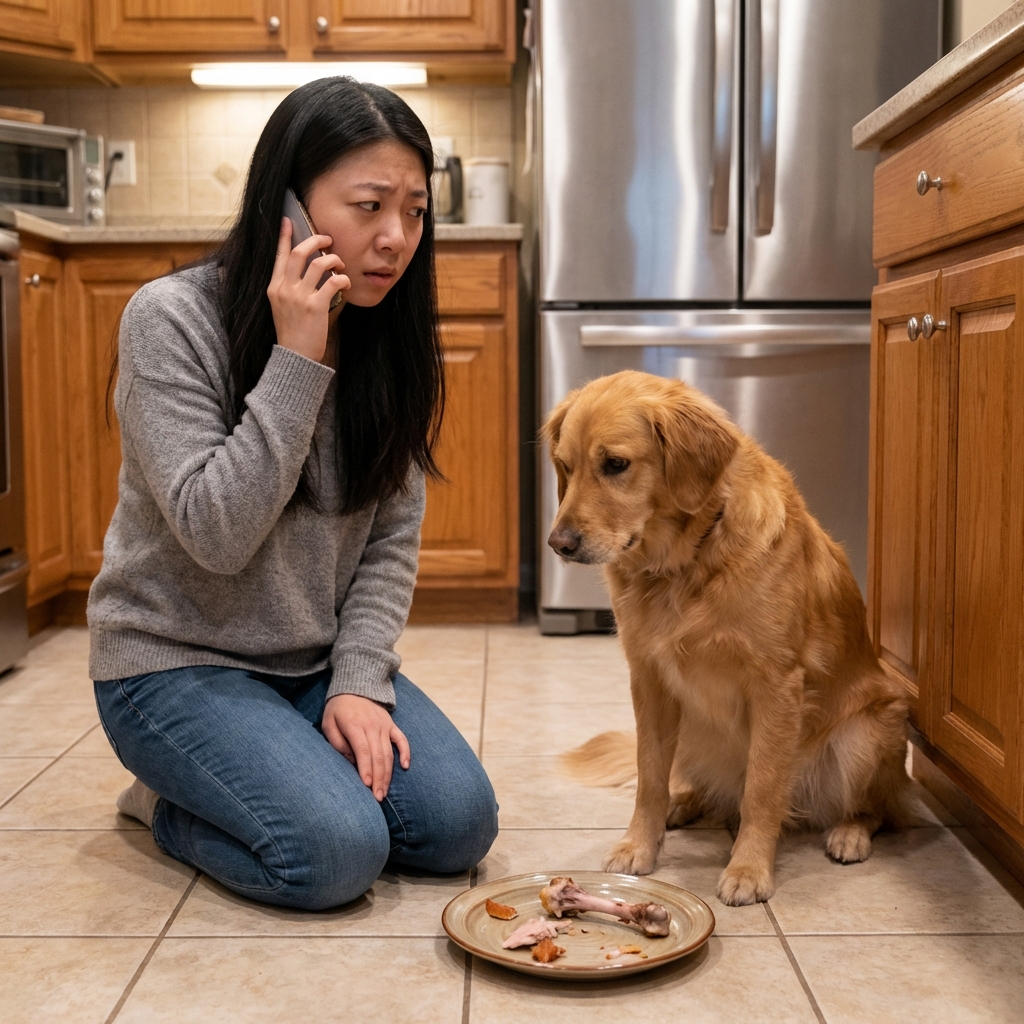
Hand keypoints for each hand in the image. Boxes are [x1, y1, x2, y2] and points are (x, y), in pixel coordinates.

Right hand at [267, 217, 350, 362]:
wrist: (295, 358)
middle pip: (299, 252)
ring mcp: (299, 297)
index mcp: (274, 287)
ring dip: (334, 259)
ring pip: (319, 263)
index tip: (288, 220)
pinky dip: (342, 279)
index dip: (284, 236)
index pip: (278, 255)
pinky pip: (333, 282)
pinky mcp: (315, 306)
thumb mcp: (282, 308)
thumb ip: (289, 289)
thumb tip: (308, 271)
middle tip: (327, 239)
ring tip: (340, 265)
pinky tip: (346, 283)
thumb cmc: (293, 334)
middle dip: (315, 240)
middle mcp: (284, 289)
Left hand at [322, 693, 410, 800]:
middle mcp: (372, 726)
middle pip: (378, 756)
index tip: (366, 785)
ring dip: (388, 774)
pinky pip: (402, 740)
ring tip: (384, 791)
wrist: (355, 687)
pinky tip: (405, 767)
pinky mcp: (392, 725)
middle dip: (378, 778)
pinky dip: (405, 753)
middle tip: (377, 798)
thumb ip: (337, 743)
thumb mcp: (329, 723)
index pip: (363, 750)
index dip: (365, 768)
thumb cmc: (338, 710)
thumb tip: (352, 762)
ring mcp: (384, 725)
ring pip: (389, 753)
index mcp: (355, 725)